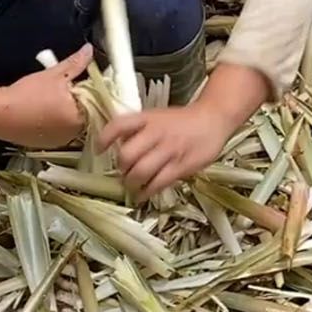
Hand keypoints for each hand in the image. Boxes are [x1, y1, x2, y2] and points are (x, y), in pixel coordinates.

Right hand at [0, 44, 93, 147]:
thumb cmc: (27, 95)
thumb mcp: (53, 75)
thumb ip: (75, 63)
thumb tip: (89, 50)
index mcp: (80, 118)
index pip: (96, 104)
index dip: (87, 91)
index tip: (77, 82)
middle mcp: (72, 135)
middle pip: (83, 115)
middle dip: (76, 101)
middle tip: (61, 88)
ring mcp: (58, 142)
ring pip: (69, 124)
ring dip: (64, 112)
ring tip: (48, 98)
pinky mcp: (44, 145)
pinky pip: (56, 131)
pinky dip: (52, 122)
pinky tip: (40, 111)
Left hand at [98, 103, 233, 201]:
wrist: (212, 120)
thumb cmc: (181, 121)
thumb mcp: (156, 117)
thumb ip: (138, 130)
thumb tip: (116, 145)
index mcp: (147, 118)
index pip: (119, 126)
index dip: (104, 138)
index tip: (98, 150)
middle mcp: (155, 133)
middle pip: (127, 155)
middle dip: (121, 168)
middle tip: (123, 173)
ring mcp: (169, 150)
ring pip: (141, 172)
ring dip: (132, 183)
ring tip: (132, 186)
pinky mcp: (181, 166)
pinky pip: (158, 183)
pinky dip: (147, 192)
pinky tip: (143, 195)